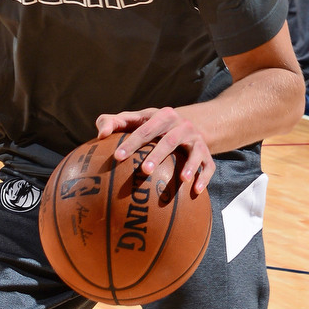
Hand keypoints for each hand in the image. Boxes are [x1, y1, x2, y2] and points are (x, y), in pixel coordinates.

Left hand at [95, 106, 214, 196]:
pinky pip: (208, 166)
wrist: (187, 125)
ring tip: (181, 180)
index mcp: (162, 116)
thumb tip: (99, 135)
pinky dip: (203, 178)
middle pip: (169, 140)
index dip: (132, 142)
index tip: (118, 157)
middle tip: (144, 171)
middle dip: (158, 155)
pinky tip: (195, 191)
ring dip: (189, 166)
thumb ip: (113, 122)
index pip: (145, 129)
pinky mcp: (207, 153)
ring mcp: (196, 140)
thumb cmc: (150, 126)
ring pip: (194, 152)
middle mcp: (181, 126)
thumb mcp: (134, 120)